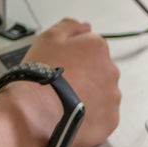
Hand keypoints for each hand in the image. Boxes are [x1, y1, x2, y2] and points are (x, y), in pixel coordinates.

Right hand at [20, 18, 120, 146]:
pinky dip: (91, 116)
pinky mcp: (110, 120)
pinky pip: (102, 116)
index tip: (62, 64)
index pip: (92, 47)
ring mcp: (112, 97)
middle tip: (62, 83)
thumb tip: (84, 26)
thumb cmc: (40, 75)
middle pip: (99, 70)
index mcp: (97, 48)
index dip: (74, 56)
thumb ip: (69, 27)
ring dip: (89, 95)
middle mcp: (110, 71)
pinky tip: (72, 114)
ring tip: (65, 101)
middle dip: (85, 75)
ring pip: (102, 93)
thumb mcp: (47, 38)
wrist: (36, 111)